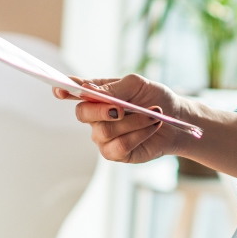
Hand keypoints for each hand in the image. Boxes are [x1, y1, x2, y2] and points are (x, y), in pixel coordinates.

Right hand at [53, 74, 186, 163]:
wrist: (177, 119)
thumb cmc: (154, 98)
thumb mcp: (137, 84)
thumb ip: (115, 87)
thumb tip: (92, 92)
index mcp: (98, 95)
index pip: (74, 91)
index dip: (63, 90)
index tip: (59, 90)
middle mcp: (96, 116)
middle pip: (82, 113)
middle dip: (101, 110)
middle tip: (121, 108)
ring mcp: (103, 136)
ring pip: (105, 131)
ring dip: (133, 122)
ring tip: (153, 115)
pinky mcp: (115, 153)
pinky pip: (119, 146)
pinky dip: (139, 135)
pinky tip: (152, 127)